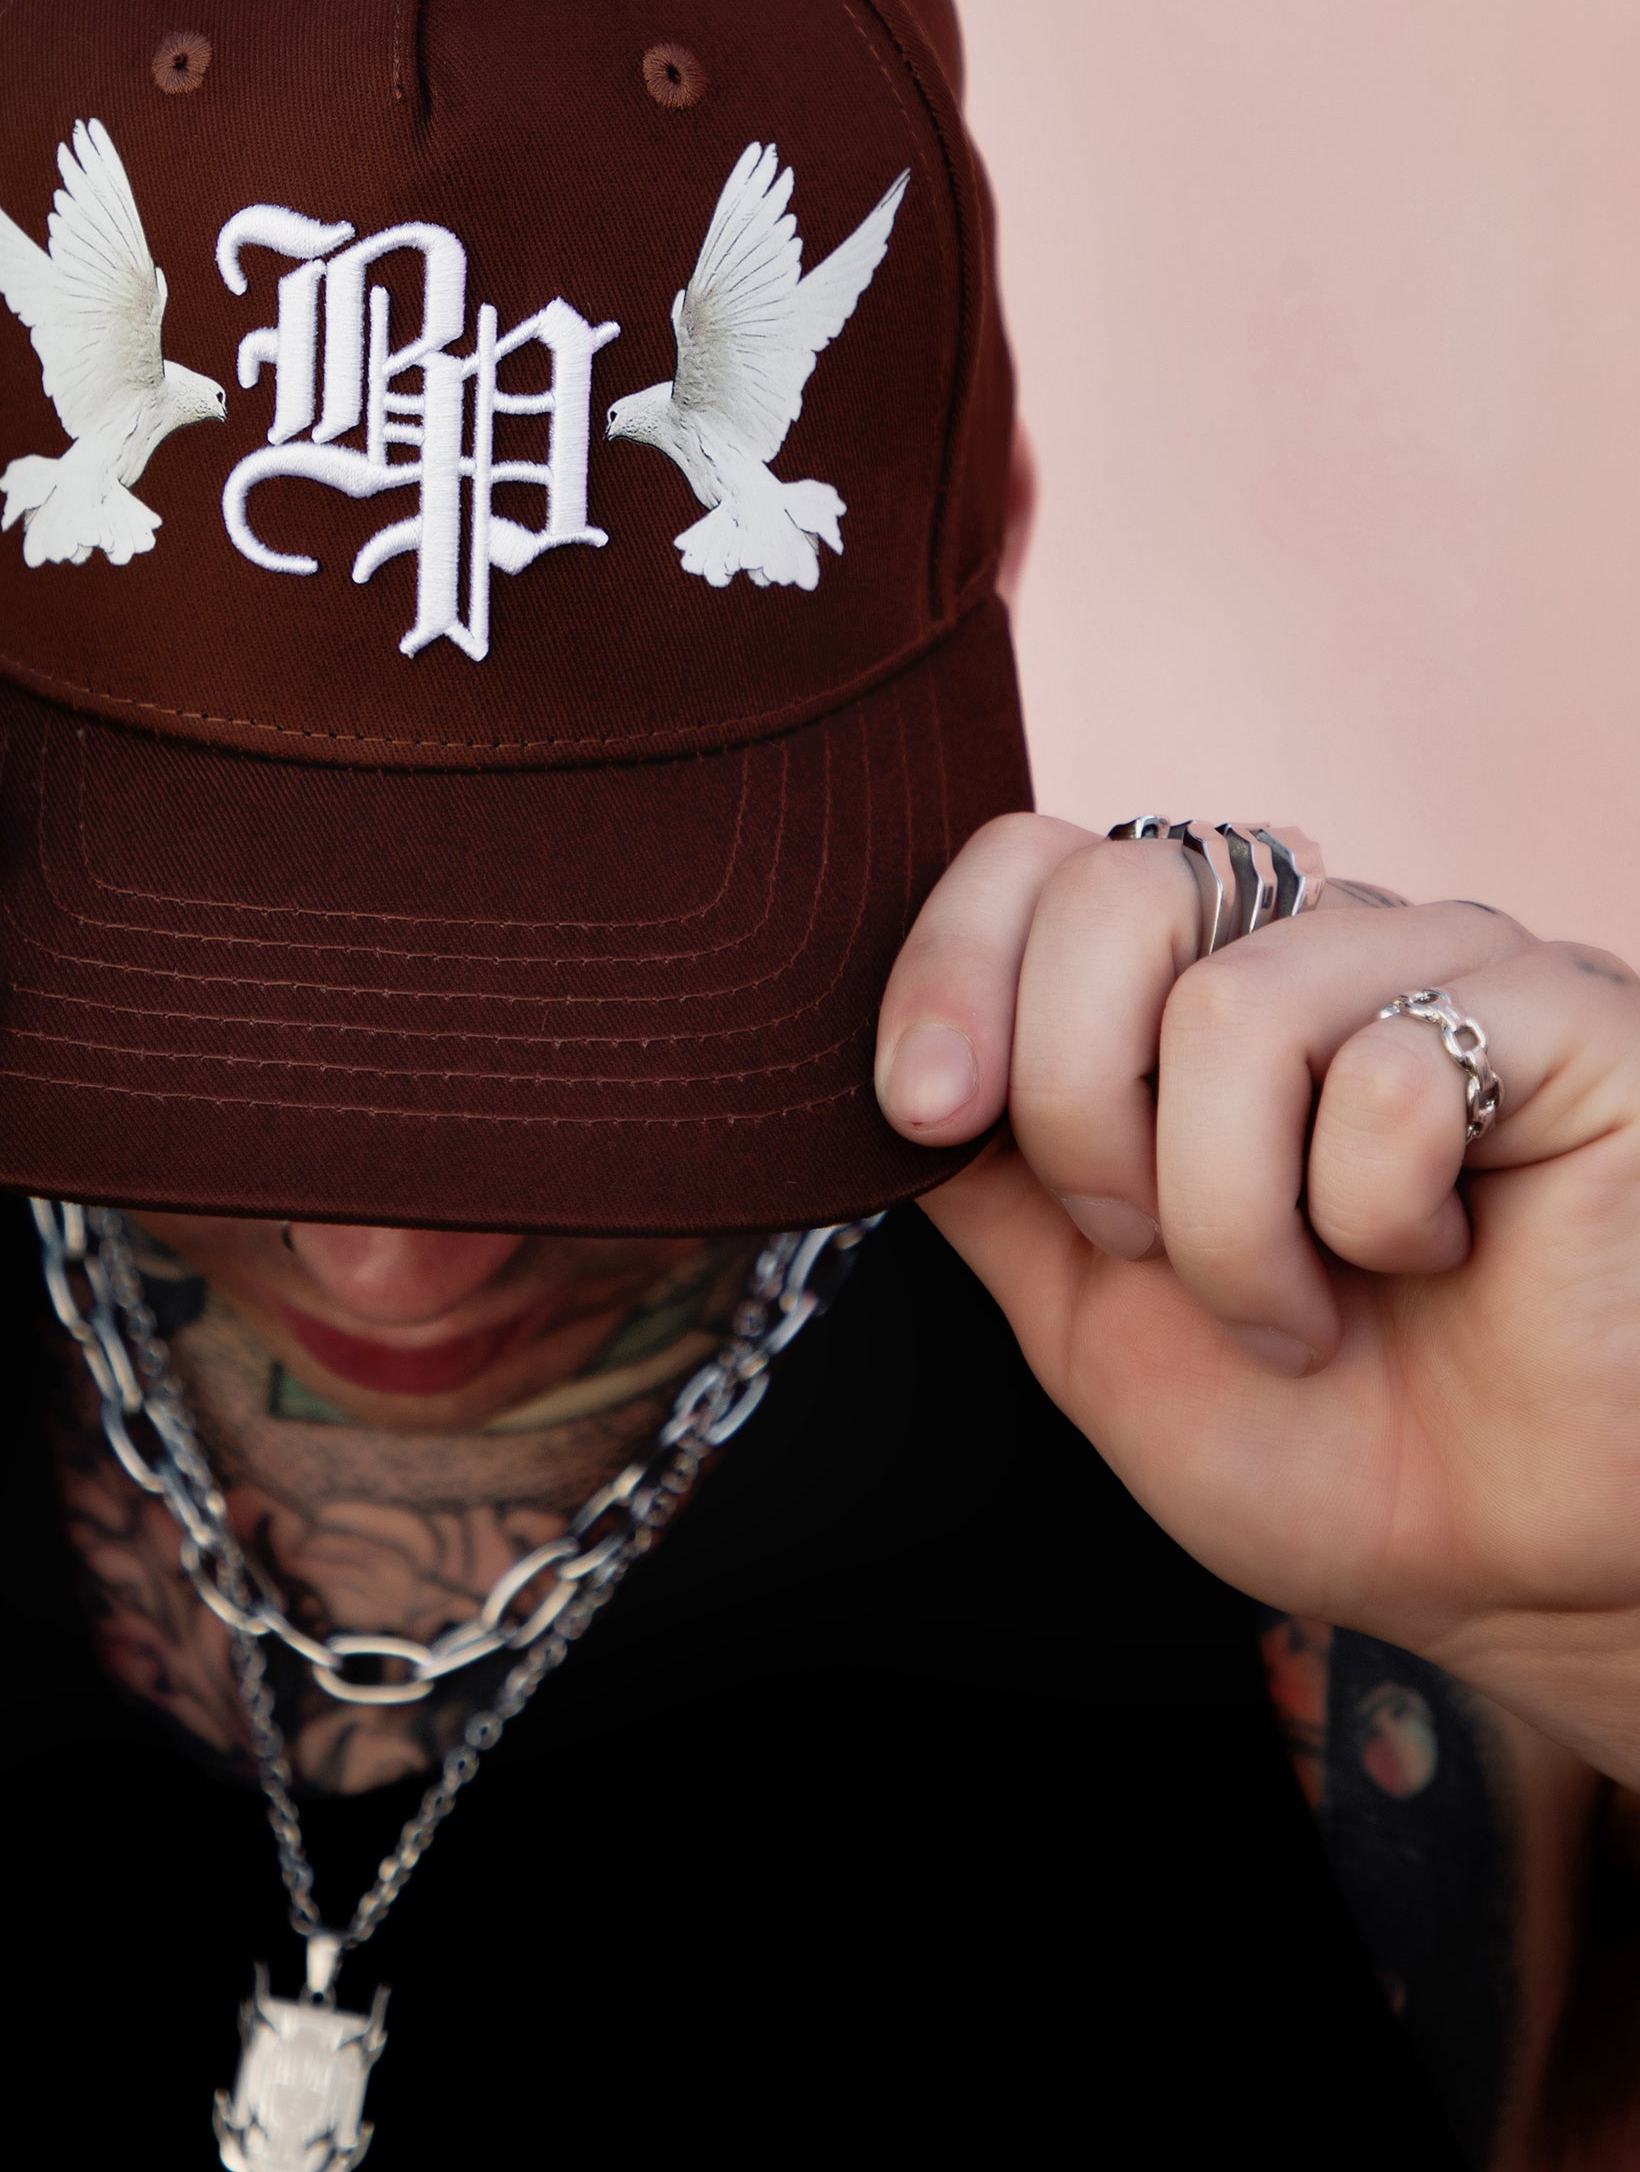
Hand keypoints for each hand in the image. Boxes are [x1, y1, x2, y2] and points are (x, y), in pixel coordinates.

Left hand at [876, 819, 1639, 1780]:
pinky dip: (1376, 1212)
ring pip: (1234, 1004)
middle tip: (1142, 1249)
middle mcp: (1312, 941)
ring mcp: (1444, 963)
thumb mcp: (1084, 1316)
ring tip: (1300, 1310)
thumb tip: (863, 1064)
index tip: (921, 1112)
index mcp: (1191, 984)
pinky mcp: (1568, 1018)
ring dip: (1229, 1220)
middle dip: (1080, 1112)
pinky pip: (1394, 1069)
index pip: (1035, 858)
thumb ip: (980, 1173)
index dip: (949, 966)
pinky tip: (1436, 1259)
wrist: (1516, 1574)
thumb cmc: (1332, 1444)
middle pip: (1116, 893)